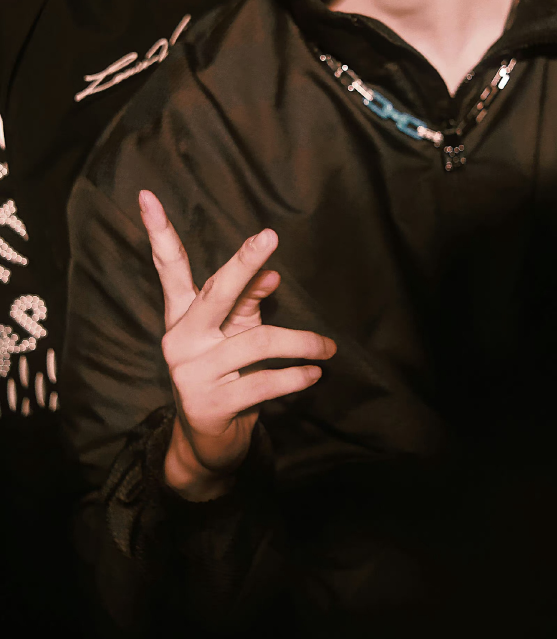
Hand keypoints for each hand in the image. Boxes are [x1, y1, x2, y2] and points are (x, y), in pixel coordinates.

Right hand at [139, 190, 335, 500]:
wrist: (209, 444)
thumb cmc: (227, 373)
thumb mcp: (234, 334)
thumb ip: (248, 302)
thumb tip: (271, 273)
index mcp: (182, 315)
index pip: (168, 267)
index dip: (158, 231)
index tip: (147, 194)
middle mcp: (181, 338)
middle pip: (216, 292)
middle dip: (244, 262)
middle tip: (269, 235)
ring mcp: (192, 372)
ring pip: (258, 342)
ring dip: (301, 343)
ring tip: (327, 348)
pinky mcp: (211, 404)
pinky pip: (264, 382)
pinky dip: (295, 377)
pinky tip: (314, 374)